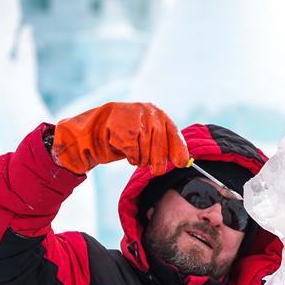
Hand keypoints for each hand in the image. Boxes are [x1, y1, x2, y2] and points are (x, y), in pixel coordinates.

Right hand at [52, 102, 189, 175]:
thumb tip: (183, 162)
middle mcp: (151, 114)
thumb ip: (165, 144)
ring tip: (137, 156)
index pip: (174, 134)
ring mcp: (137, 121)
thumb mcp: (150, 134)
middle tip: (156, 170)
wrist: (101, 123)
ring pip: (146, 154)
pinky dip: (131, 158)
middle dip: (158, 163)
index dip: (179, 150)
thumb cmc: (131, 132)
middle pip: (160, 149)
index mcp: (160, 115)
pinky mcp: (124, 130)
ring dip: (142, 160)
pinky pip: (133, 154)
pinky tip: (128, 152)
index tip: (181, 163)